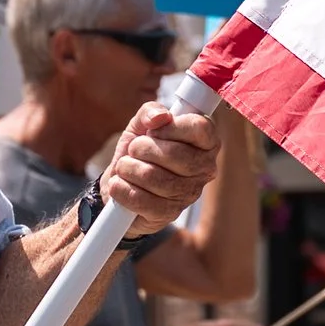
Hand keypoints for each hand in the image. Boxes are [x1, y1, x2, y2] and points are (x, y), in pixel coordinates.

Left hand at [106, 98, 220, 234]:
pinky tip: (119, 185)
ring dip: (129, 168)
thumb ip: (150, 111)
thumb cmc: (137, 151)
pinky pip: (141, 199)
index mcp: (205, 143)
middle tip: (134, 149)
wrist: (119, 183)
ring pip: (153, 177)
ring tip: (125, 167)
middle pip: (175, 154)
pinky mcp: (169, 214)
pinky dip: (122, 189)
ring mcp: (188, 195)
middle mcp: (204, 169)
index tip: (155, 130)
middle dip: (143, 148)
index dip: (173, 126)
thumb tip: (159, 117)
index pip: (201, 128)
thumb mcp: (140, 124)